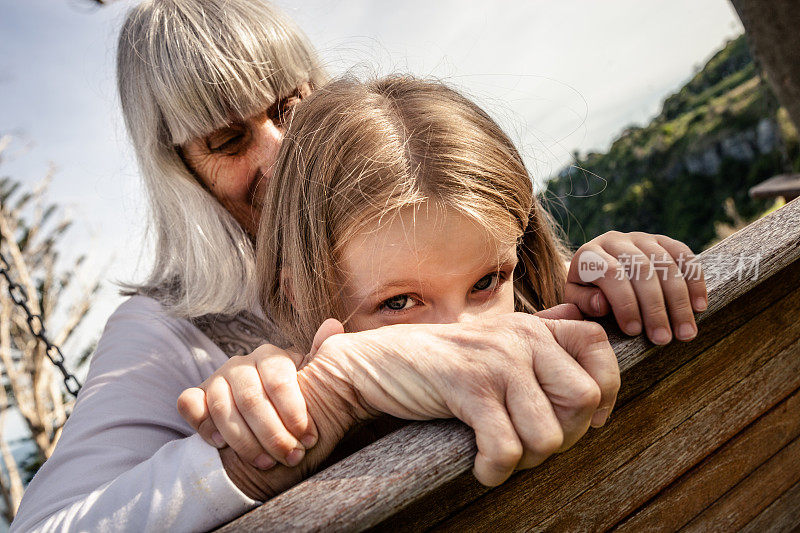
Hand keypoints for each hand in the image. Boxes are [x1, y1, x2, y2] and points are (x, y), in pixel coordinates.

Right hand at [177, 344, 317, 470]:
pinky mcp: (197, 395)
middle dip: (273, 433)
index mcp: (271, 356)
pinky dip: (202, 423)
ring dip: (244, 441)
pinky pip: (189, 403)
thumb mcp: (312, 380)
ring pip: (221, 406)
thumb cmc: (293, 401)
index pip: (279, 380)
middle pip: (251, 398)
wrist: (266, 418)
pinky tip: (220, 444)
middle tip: (291, 456)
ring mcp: (216, 379)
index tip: (309, 437)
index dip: (294, 411)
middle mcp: (241, 364)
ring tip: (266, 462)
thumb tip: (333, 326)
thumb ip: (321, 357)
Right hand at [308, 305, 618, 486]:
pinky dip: (495, 471)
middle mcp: (521, 338)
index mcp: (532, 328)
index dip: (606, 388)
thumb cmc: (440, 361)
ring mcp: (495, 362)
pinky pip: (506, 449)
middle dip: (565, 436)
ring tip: (501, 454)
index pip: (599, 346)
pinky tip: (479, 466)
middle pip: (584, 399)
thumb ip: (537, 336)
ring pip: (549, 435)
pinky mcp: (467, 387)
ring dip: (527, 460)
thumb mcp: (493, 341)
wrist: (376, 361)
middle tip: (531, 443)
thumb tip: (577, 323)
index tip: (587, 417)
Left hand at [565, 231, 707, 343]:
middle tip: (663, 339)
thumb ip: (583, 303)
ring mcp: (641, 237)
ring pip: (666, 265)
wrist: (596, 271)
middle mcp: (615, 240)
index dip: (624, 303)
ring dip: (679, 301)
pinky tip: (699, 307)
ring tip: (686, 333)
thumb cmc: (587, 294)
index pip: (611, 274)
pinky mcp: (663, 240)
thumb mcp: (576, 301)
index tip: (634, 332)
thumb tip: (602, 304)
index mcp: (589, 255)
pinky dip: (695, 282)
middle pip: (642, 270)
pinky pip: (685, 256)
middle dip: (655, 308)